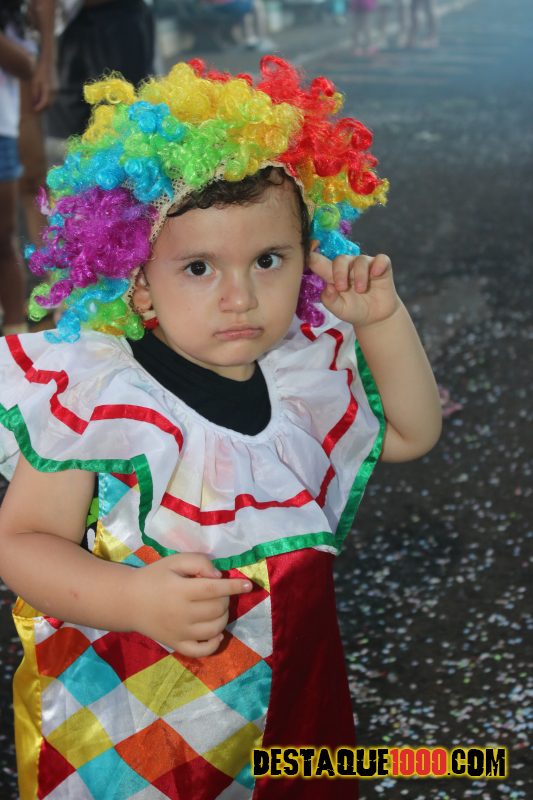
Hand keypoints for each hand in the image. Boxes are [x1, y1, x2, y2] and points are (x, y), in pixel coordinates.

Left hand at [31, 59, 56, 111]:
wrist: (49, 64)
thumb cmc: (39, 71)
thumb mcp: (34, 81)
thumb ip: (34, 92)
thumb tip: (34, 103)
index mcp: (48, 89)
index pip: (45, 102)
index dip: (39, 107)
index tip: (34, 110)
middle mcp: (54, 91)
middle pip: (49, 104)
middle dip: (43, 107)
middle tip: (35, 108)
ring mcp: (57, 90)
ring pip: (52, 101)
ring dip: (46, 104)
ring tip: (38, 104)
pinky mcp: (57, 88)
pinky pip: (53, 97)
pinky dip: (48, 99)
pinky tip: (42, 98)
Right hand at [131, 552, 251, 656]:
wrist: (128, 601)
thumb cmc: (154, 577)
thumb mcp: (174, 561)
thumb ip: (198, 562)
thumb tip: (218, 576)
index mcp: (180, 591)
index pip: (214, 589)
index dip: (234, 587)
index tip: (249, 585)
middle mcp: (181, 614)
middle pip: (217, 609)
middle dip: (225, 598)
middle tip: (218, 591)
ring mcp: (179, 632)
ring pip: (215, 628)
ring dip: (224, 616)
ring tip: (216, 607)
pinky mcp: (176, 644)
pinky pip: (201, 650)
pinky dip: (214, 643)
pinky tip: (216, 632)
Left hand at [309, 251, 400, 328]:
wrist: (375, 317)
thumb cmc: (354, 309)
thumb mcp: (339, 309)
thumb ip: (330, 300)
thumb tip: (327, 287)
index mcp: (333, 274)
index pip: (320, 262)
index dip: (313, 256)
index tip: (308, 256)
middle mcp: (348, 266)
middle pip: (340, 259)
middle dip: (339, 272)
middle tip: (342, 288)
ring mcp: (365, 265)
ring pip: (360, 260)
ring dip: (359, 275)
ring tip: (360, 290)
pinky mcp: (381, 267)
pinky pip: (381, 259)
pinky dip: (378, 264)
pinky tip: (376, 274)